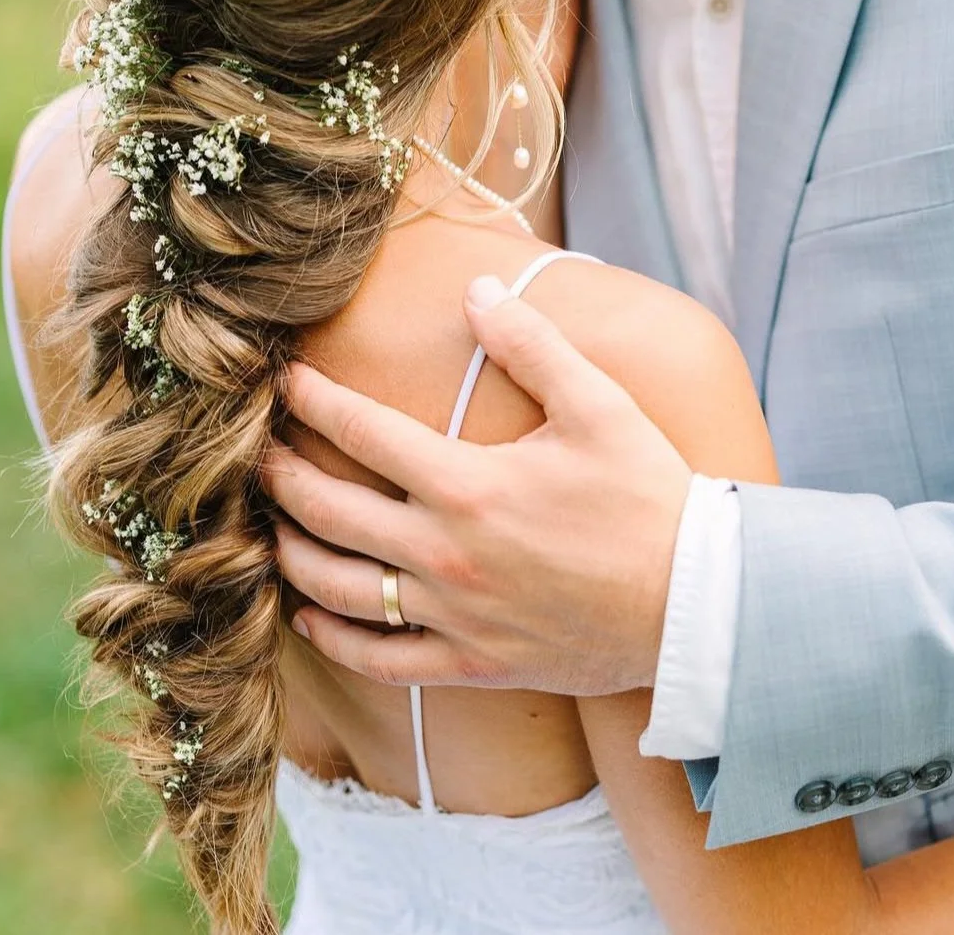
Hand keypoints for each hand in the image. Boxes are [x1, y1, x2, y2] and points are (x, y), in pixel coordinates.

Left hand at [263, 276, 692, 696]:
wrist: (695, 604)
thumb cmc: (649, 497)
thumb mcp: (597, 404)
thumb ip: (530, 343)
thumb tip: (475, 289)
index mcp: (468, 484)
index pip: (362, 431)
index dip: (313, 400)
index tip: (282, 381)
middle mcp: (445, 554)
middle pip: (330, 511)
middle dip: (281, 476)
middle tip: (258, 451)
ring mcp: (454, 616)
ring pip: (338, 589)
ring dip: (291, 554)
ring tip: (270, 527)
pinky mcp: (471, 663)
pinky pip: (380, 659)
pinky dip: (332, 639)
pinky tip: (309, 617)